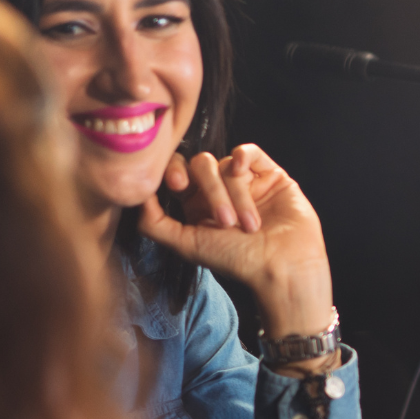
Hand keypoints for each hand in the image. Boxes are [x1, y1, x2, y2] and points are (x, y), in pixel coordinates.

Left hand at [138, 144, 334, 341]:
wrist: (283, 266)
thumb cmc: (237, 260)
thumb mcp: (187, 245)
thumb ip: (154, 223)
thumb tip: (136, 195)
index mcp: (197, 205)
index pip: (177, 173)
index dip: (172, 171)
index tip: (177, 185)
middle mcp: (220, 190)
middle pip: (201, 166)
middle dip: (211, 191)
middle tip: (225, 222)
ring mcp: (247, 181)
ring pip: (227, 165)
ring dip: (236, 194)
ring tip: (249, 226)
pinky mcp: (271, 175)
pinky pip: (251, 152)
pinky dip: (245, 155)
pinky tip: (245, 170)